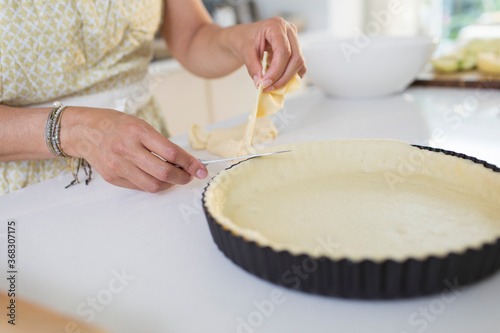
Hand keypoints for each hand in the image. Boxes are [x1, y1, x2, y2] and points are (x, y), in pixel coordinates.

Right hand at [61, 107, 207, 192]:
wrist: (84, 131)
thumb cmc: (116, 125)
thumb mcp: (141, 125)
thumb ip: (161, 143)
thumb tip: (185, 161)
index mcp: (138, 132)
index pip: (172, 152)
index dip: (190, 164)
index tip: (202, 169)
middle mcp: (127, 149)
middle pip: (164, 172)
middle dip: (183, 178)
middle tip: (190, 176)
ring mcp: (118, 166)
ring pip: (153, 185)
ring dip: (169, 184)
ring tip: (173, 177)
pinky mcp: (112, 177)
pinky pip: (140, 187)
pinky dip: (152, 184)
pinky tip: (155, 177)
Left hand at [235, 17, 306, 92]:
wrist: (245, 37)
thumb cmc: (245, 39)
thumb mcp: (245, 51)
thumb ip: (253, 67)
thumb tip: (260, 83)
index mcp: (276, 25)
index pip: (283, 51)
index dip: (276, 71)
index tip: (265, 83)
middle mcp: (289, 30)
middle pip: (295, 58)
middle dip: (282, 78)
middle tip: (268, 88)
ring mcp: (294, 39)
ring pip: (299, 64)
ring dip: (287, 79)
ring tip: (271, 86)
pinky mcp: (296, 49)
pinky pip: (299, 66)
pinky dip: (290, 76)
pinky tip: (277, 80)